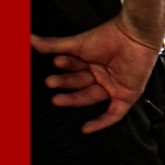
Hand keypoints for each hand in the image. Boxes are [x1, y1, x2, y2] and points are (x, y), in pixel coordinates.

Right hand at [32, 15, 160, 133]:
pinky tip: (86, 129)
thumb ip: (54, 45)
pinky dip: (101, 122)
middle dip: (65, 84)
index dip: (65, 67)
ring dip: (73, 99)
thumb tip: (29, 39)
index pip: (73, 70)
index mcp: (90, 63)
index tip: (55, 62)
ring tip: (56, 99)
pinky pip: (114, 114)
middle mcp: (101, 76)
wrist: (135, 35)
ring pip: (90, 97)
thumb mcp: (78, 44)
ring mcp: (114, 86)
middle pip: (79, 84)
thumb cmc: (109, 36)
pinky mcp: (127, 95)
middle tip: (50, 83)